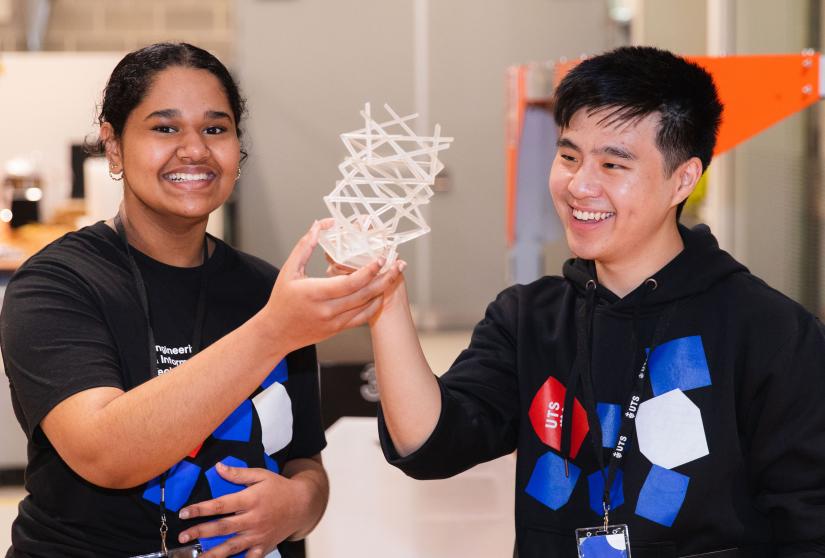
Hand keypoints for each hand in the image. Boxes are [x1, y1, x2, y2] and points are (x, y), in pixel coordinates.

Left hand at [177, 463, 309, 557]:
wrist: (303, 504)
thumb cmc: (279, 488)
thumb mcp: (261, 475)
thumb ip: (239, 474)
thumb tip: (218, 467)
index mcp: (250, 500)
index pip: (221, 505)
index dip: (200, 509)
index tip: (184, 513)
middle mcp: (253, 519)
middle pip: (222, 527)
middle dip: (200, 532)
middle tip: (183, 536)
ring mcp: (258, 535)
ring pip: (232, 546)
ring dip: (213, 553)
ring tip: (197, 557)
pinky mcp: (263, 546)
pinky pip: (249, 557)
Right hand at [263, 220, 402, 352]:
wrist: (276, 332)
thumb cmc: (281, 299)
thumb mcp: (289, 270)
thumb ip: (304, 246)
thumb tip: (318, 225)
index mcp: (315, 293)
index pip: (350, 283)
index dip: (368, 271)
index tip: (380, 258)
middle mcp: (327, 310)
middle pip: (364, 294)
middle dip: (385, 278)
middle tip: (399, 264)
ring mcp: (334, 322)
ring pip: (366, 306)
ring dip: (383, 290)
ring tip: (395, 274)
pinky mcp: (338, 329)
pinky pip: (362, 318)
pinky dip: (374, 305)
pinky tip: (381, 293)